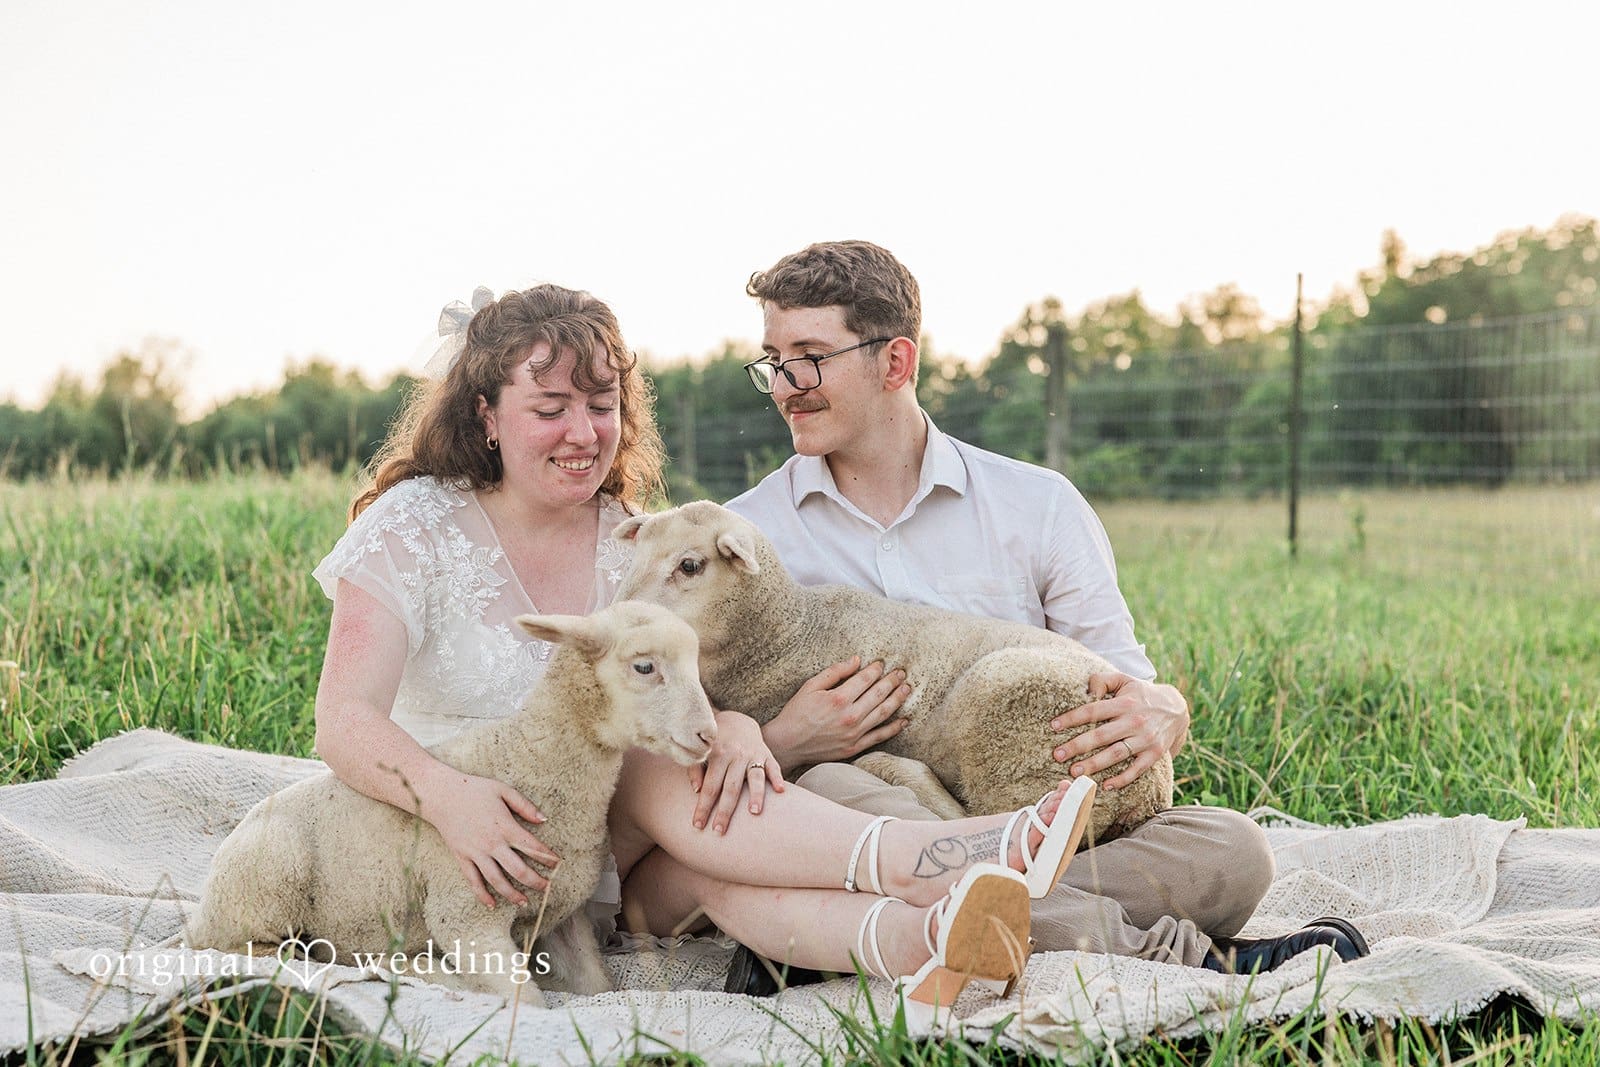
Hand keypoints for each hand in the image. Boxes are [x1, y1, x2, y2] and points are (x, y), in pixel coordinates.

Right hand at [425, 773, 559, 908]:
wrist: (441, 794)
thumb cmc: (474, 789)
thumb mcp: (503, 790)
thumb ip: (524, 805)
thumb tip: (544, 819)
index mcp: (505, 826)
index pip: (532, 847)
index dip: (547, 857)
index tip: (558, 864)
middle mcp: (492, 843)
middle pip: (518, 870)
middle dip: (535, 881)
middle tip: (547, 888)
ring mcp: (476, 853)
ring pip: (497, 881)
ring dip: (512, 894)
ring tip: (524, 902)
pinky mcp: (462, 857)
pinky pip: (473, 881)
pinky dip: (482, 895)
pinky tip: (492, 904)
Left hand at [688, 709, 785, 833]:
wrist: (736, 721)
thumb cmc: (715, 743)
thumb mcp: (701, 751)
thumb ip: (695, 769)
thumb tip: (696, 790)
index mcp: (717, 754)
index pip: (709, 786)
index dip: (703, 807)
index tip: (698, 825)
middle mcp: (736, 755)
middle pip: (731, 787)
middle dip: (725, 811)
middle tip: (719, 831)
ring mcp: (753, 754)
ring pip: (755, 777)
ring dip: (755, 795)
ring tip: (753, 813)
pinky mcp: (767, 754)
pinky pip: (774, 767)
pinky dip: (778, 778)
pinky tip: (781, 791)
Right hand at [761, 656, 910, 770]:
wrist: (787, 744)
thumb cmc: (796, 712)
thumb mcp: (810, 686)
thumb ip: (835, 672)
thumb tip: (857, 660)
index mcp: (838, 698)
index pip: (865, 679)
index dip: (876, 669)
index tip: (882, 663)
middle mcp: (849, 716)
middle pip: (878, 694)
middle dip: (892, 681)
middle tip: (901, 673)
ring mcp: (854, 733)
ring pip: (883, 713)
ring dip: (897, 699)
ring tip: (907, 689)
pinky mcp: (854, 747)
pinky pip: (880, 736)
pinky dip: (894, 728)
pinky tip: (904, 720)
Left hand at [1051, 672, 1190, 789]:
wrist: (1177, 709)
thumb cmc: (1141, 694)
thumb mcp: (1124, 679)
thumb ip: (1103, 680)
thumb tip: (1086, 691)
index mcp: (1125, 703)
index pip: (1093, 710)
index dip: (1072, 718)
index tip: (1054, 726)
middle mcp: (1135, 721)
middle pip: (1102, 735)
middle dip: (1078, 746)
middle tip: (1057, 755)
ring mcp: (1146, 739)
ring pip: (1117, 754)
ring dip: (1095, 764)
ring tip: (1074, 772)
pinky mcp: (1155, 754)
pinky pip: (1137, 769)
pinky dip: (1122, 779)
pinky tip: (1105, 785)